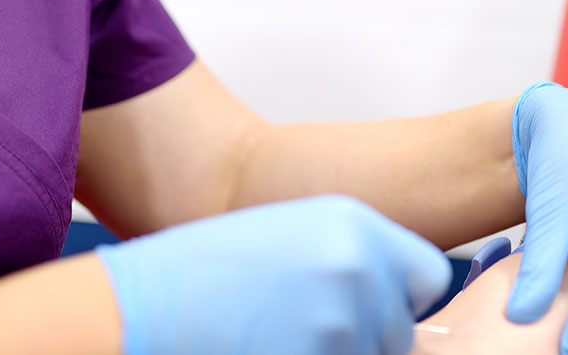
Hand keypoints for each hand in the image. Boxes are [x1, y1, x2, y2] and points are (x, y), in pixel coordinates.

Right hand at [95, 194, 450, 354]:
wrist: (140, 304)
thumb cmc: (207, 272)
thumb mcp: (291, 236)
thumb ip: (353, 258)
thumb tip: (397, 295)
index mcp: (354, 225)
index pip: (426, 273)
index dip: (402, 298)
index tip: (378, 307)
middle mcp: (359, 267)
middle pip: (401, 328)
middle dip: (368, 339)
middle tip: (307, 327)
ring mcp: (341, 321)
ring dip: (338, 353)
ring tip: (281, 336)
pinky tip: (271, 346)